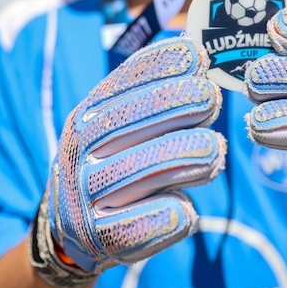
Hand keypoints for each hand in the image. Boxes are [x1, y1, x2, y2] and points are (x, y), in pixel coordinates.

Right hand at [30, 37, 224, 287]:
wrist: (71, 230)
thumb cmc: (113, 162)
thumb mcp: (117, 122)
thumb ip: (149, 93)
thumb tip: (195, 49)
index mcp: (87, 116)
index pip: (123, 83)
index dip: (162, 66)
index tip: (198, 56)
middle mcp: (81, 150)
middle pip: (132, 120)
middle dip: (178, 102)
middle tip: (212, 98)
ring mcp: (87, 194)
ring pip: (142, 169)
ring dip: (185, 155)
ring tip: (215, 150)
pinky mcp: (102, 237)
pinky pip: (140, 225)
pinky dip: (169, 215)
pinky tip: (188, 209)